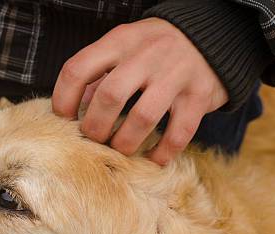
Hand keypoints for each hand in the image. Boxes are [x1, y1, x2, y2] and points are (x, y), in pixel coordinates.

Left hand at [52, 18, 227, 164]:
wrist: (210, 34)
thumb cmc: (155, 48)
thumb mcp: (124, 47)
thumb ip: (99, 74)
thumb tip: (73, 112)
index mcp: (120, 41)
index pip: (78, 69)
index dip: (63, 100)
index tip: (64, 119)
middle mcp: (147, 55)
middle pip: (109, 97)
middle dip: (95, 127)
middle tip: (94, 139)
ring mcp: (176, 74)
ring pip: (142, 118)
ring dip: (125, 143)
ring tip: (120, 149)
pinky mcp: (199, 95)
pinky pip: (177, 134)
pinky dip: (161, 153)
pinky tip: (152, 159)